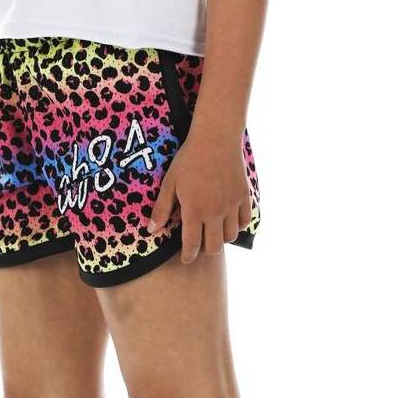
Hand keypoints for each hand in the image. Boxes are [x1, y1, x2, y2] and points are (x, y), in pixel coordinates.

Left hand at [148, 130, 251, 263]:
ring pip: (231, 236)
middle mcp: (215, 212)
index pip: (192, 245)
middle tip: (198, 244)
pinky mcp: (243, 197)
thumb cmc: (189, 159)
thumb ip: (162, 209)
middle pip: (214, 247)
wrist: (215, 138)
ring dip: (221, 238)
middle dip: (205, 250)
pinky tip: (228, 220)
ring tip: (213, 231)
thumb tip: (151, 231)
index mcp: (195, 211)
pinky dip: (237, 225)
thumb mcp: (170, 183)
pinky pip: (244, 221)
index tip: (186, 259)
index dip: (188, 256)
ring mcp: (231, 205)